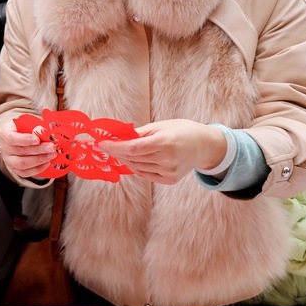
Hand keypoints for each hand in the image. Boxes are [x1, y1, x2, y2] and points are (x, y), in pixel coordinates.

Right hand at [0, 124, 57, 178]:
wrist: (19, 134)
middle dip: (38, 150)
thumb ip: (37, 126)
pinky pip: (24, 172)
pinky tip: (46, 163)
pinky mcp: (14, 168)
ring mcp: (8, 159)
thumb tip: (50, 132)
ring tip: (51, 155)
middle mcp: (4, 147)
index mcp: (4, 132)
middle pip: (19, 151)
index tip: (37, 139)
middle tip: (51, 147)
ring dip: (39, 160)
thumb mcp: (28, 122)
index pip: (11, 138)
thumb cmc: (24, 127)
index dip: (24, 140)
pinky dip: (37, 169)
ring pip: (22, 164)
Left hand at [97, 119, 226, 184]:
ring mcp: (169, 171)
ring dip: (124, 159)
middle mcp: (167, 159)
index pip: (132, 148)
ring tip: (117, 151)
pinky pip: (145, 174)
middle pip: (132, 158)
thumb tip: (116, 136)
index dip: (114, 147)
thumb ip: (138, 133)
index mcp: (164, 142)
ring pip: (136, 167)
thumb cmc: (181, 131)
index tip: (100, 144)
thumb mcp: (160, 126)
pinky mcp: (170, 179)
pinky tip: (132, 160)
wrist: (205, 145)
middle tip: (103, 146)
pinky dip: (136, 167)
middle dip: (115, 152)